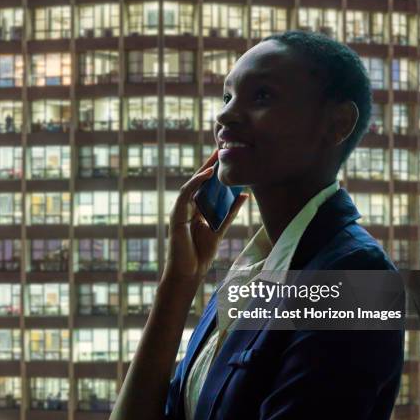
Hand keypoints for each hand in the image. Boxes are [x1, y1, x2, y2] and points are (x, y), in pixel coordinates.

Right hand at [164, 149, 248, 284]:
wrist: (189, 272)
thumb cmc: (201, 253)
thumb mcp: (221, 227)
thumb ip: (231, 211)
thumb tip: (244, 194)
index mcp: (197, 208)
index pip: (207, 185)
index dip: (216, 170)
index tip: (226, 155)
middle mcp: (187, 206)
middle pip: (199, 181)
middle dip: (209, 164)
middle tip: (221, 147)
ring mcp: (180, 210)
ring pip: (192, 184)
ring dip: (204, 169)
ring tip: (216, 156)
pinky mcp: (176, 215)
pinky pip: (185, 194)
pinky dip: (195, 183)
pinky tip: (207, 174)